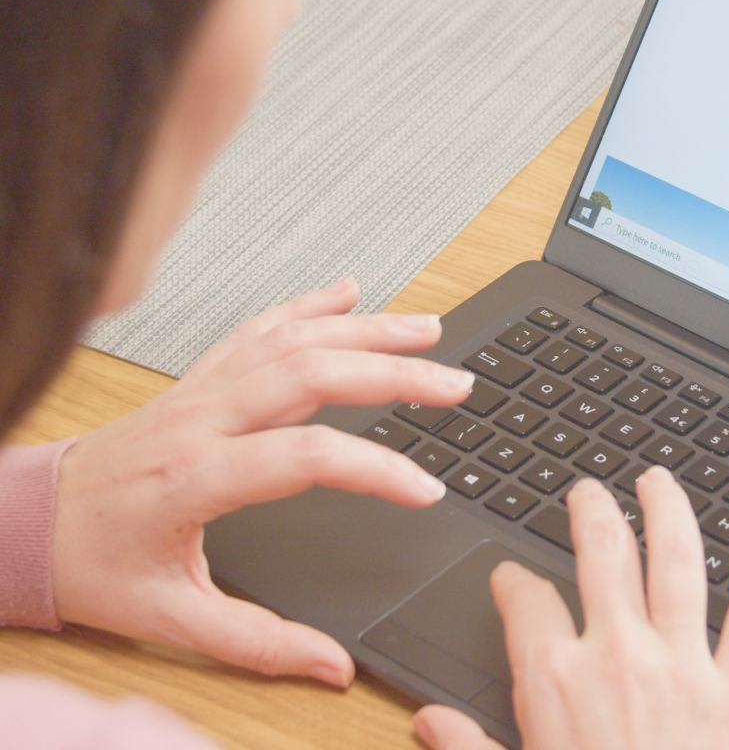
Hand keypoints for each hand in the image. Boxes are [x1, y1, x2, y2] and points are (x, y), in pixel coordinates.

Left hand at [52, 278, 473, 686]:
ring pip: (293, 340)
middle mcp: (202, 419)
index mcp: (197, 476)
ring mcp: (199, 390)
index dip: (376, 468)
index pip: (307, 456)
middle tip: (455, 385)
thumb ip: (259, 643)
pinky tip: (347, 293)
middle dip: (394, 373)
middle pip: (313, 375)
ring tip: (427, 331)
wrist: (26, 522)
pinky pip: (258, 329)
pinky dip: (308, 305)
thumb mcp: (170, 618)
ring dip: (366, 330)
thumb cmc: (91, 564)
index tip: (424, 490)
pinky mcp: (197, 380)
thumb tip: (333, 666)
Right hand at [413, 466, 728, 749]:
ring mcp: (686, 665)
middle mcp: (620, 655)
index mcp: (556, 680)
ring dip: (669, 511)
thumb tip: (428, 722)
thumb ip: (470, 749)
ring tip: (659, 482)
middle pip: (604, 552)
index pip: (527, 600)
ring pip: (679, 560)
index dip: (514, 581)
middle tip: (590, 490)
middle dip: (593, 510)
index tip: (513, 577)